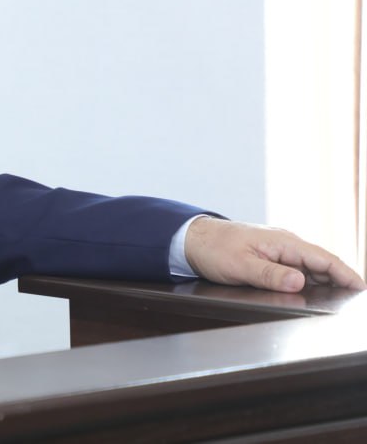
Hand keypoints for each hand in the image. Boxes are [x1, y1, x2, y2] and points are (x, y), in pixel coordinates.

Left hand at [184, 217, 365, 292]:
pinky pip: (296, 268)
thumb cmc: (213, 249)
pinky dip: (309, 280)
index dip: (345, 274)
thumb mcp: (241, 265)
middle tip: (353, 301)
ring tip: (339, 300)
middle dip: (340, 280)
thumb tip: (300, 281)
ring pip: (310, 267)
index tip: (360, 288)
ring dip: (325, 281)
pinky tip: (312, 292)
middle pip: (321, 263)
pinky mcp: (269, 256)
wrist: (190, 238)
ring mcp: (278, 249)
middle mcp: (284, 244)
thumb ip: (270, 275)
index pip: (323, 258)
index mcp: (282, 242)